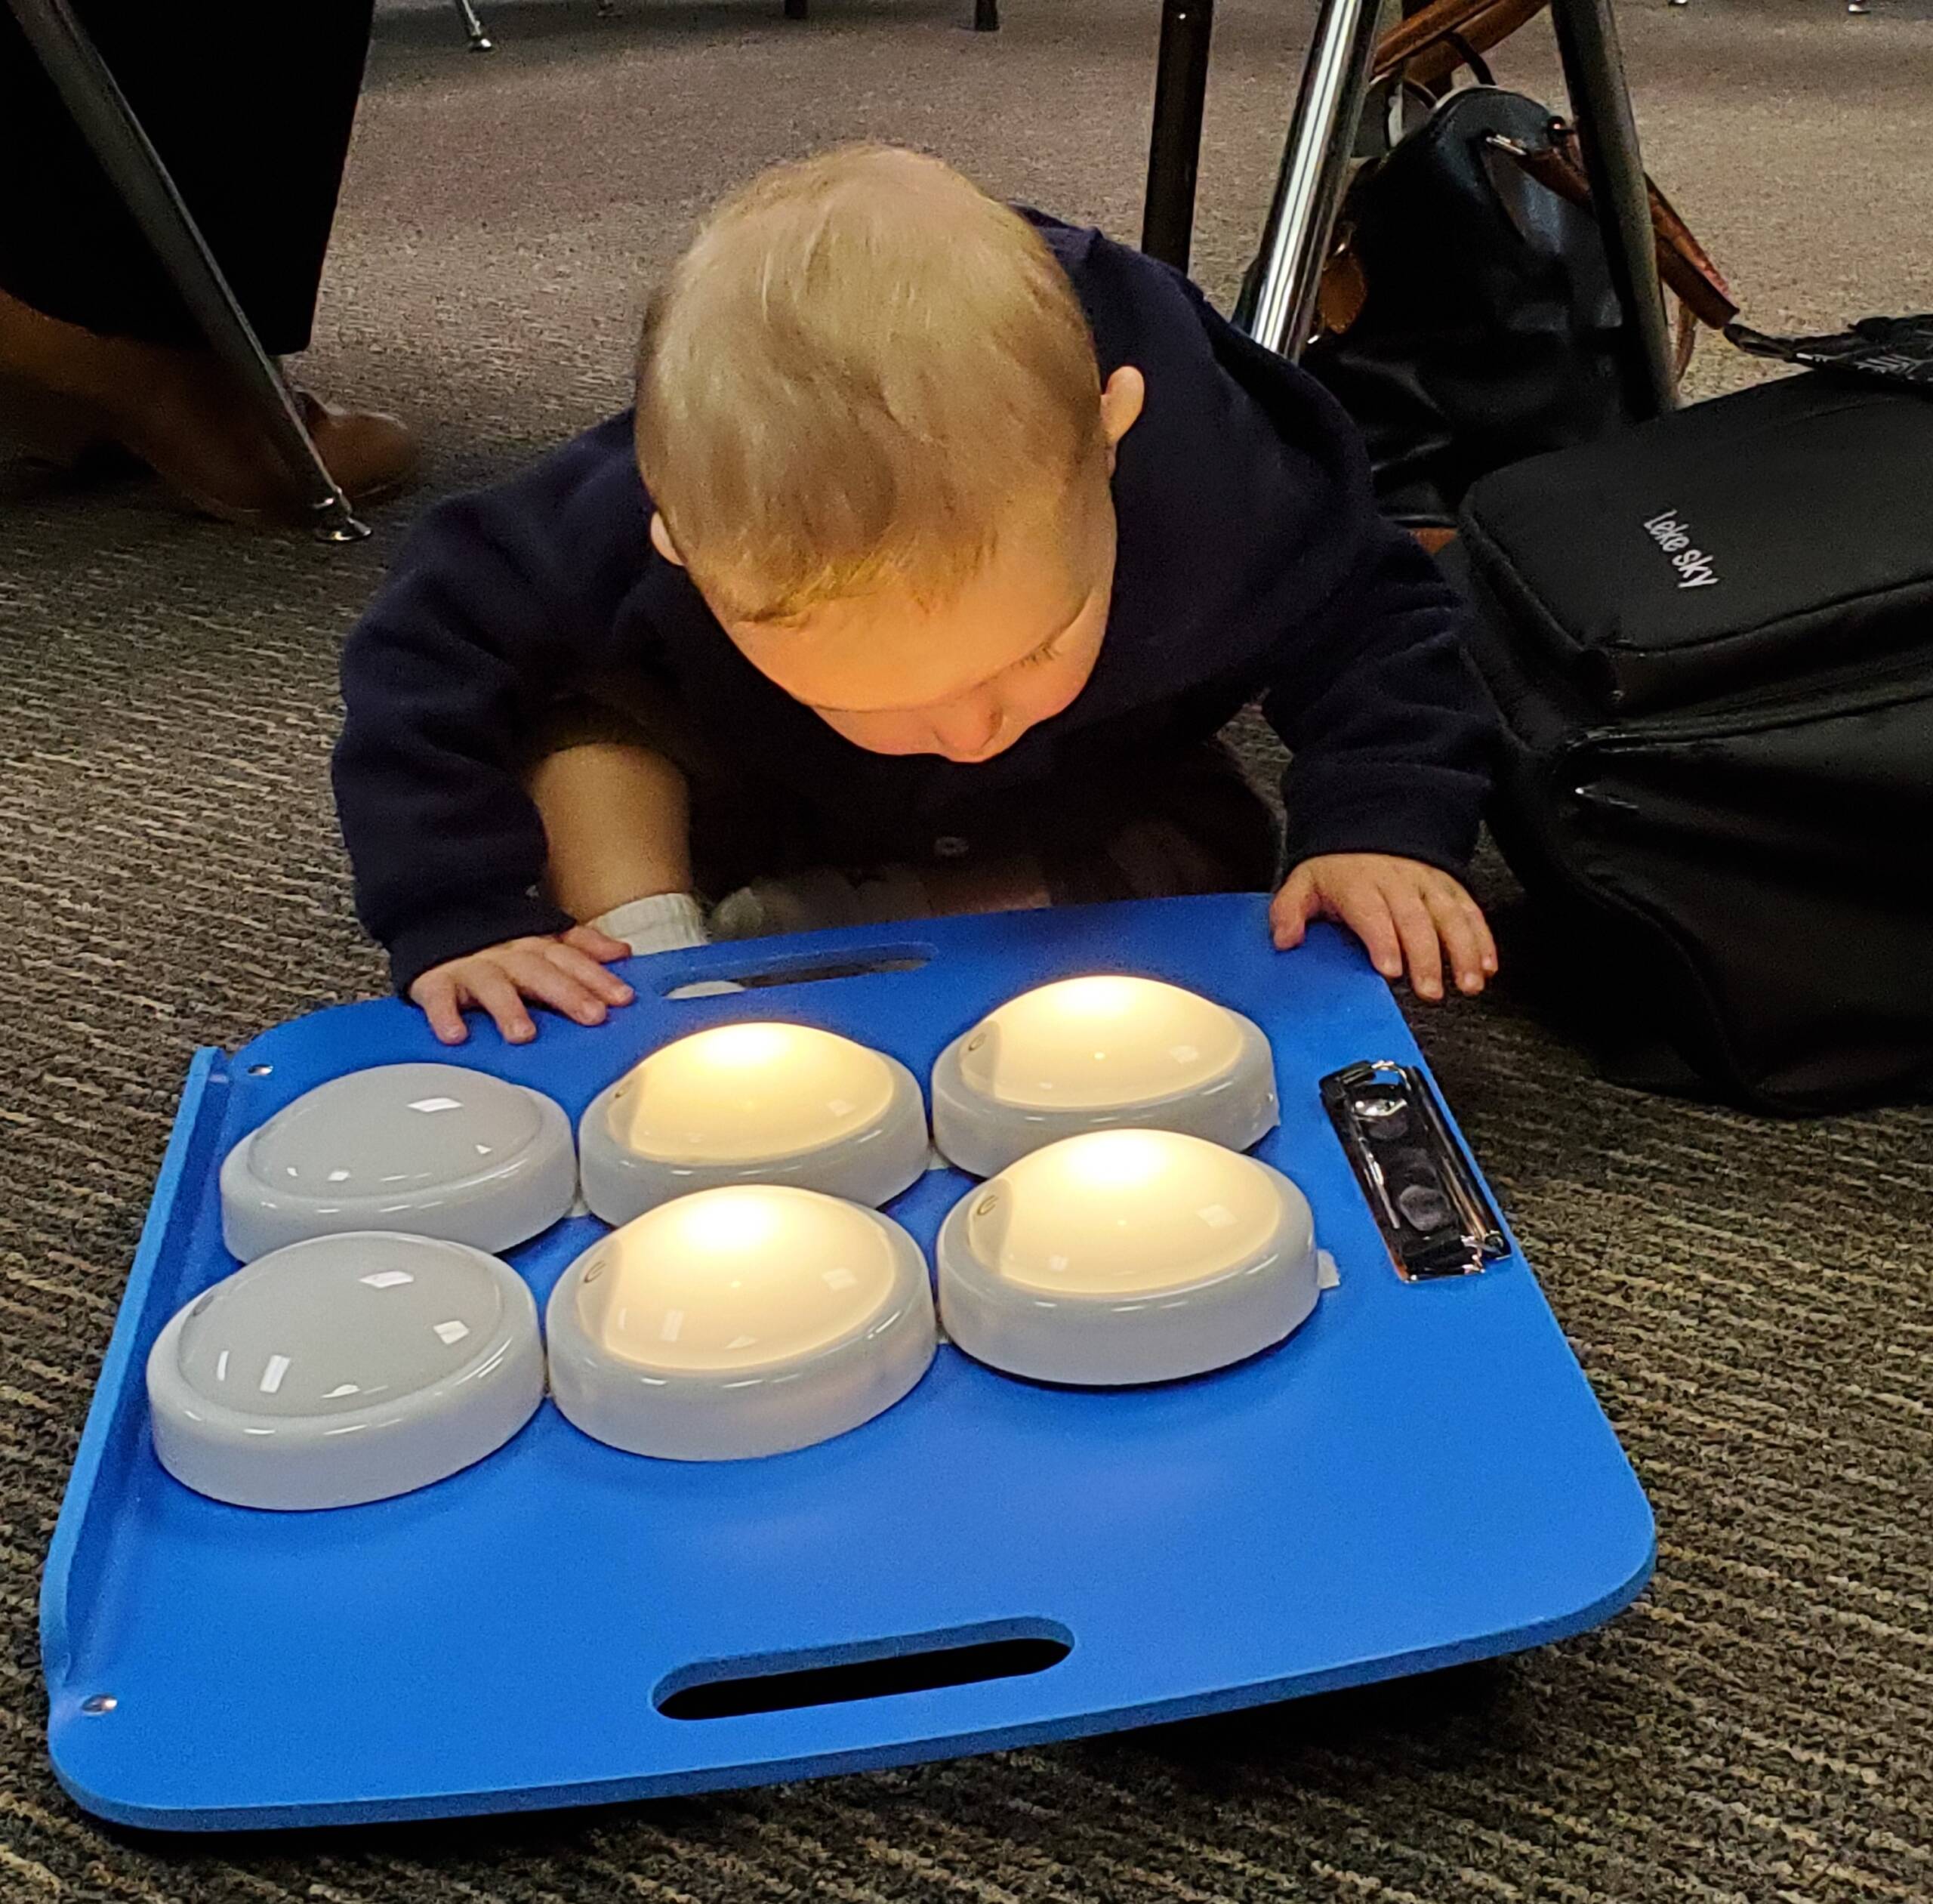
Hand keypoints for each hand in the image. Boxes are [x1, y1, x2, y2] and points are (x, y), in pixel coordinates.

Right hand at [409, 924, 634, 1045]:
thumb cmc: (497, 946)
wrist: (435, 920)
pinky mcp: (435, 982)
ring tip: (524, 1034)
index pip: (571, 959)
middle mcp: (506, 955)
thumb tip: (621, 952)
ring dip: (508, 1008)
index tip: (623, 997)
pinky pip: (438, 998)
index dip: (597, 976)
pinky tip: (455, 1034)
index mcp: (535, 945)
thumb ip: (581, 947)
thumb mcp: (541, 941)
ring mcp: (470, 968)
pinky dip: (444, 1015)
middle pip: (539, 971)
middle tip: (592, 1016)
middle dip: (567, 993)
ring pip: (491, 985)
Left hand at [1270, 853, 1496, 1001]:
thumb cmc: (1338, 868)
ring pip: (1450, 916)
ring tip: (1468, 983)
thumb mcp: (1303, 883)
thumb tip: (1284, 939)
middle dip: (1427, 957)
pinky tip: (1487, 965)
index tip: (1391, 969)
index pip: (1372, 913)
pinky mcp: (1448, 888)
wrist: (1369, 828)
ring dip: (1463, 951)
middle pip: (1415, 921)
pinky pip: (1470, 912)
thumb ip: (1289, 912)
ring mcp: (1426, 885)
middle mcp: (1396, 883)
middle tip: (1430, 991)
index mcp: (1359, 885)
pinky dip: (1482, 939)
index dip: (1384, 941)